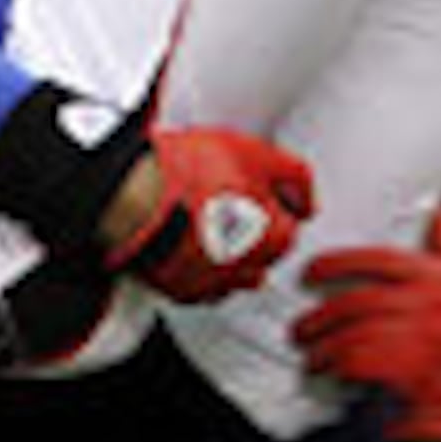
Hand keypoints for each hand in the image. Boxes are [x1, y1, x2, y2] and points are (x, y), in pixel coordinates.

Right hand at [102, 126, 313, 301]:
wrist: (132, 193)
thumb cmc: (188, 173)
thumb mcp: (256, 152)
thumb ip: (295, 176)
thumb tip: (308, 199)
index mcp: (274, 239)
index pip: (290, 222)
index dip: (271, 197)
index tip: (250, 183)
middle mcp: (247, 271)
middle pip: (262, 250)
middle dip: (251, 227)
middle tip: (223, 194)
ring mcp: (210, 283)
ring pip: (232, 271)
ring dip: (226, 249)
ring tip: (202, 216)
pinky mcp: (176, 288)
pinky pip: (199, 284)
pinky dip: (196, 266)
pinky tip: (183, 239)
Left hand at [291, 215, 440, 441]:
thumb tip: (435, 211)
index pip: (386, 260)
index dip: (343, 262)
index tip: (314, 269)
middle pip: (363, 301)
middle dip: (323, 314)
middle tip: (302, 326)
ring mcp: (431, 343)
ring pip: (356, 335)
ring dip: (324, 345)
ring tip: (311, 351)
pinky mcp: (417, 377)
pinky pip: (359, 362)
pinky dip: (335, 365)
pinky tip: (326, 369)